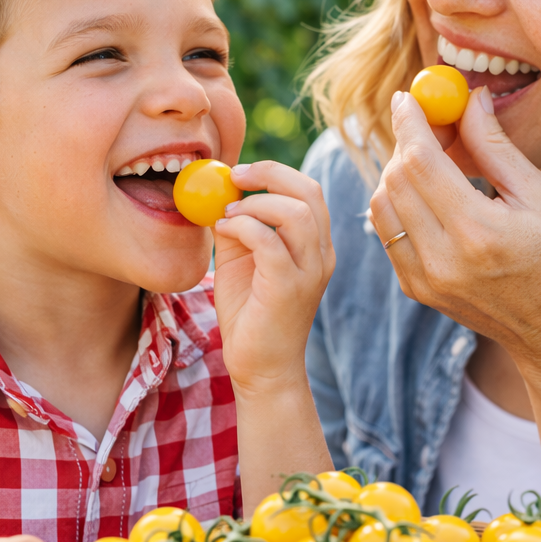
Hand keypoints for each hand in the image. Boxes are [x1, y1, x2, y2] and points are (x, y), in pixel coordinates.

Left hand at [212, 161, 334, 392]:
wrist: (261, 369)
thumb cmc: (251, 315)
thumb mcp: (241, 261)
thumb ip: (237, 226)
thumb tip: (219, 193)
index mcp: (315, 245)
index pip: (308, 191)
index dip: (275, 172)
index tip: (240, 172)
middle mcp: (321, 255)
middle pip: (309, 193)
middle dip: (270, 174)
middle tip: (234, 176)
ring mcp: (310, 272)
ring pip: (295, 213)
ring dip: (256, 202)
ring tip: (228, 213)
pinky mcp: (290, 288)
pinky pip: (270, 242)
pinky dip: (244, 226)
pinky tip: (224, 231)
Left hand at [369, 87, 540, 376]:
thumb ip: (495, 147)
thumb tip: (470, 99)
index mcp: (479, 233)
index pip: (421, 162)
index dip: (410, 122)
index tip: (409, 96)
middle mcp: (442, 260)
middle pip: (395, 180)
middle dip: (405, 142)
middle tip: (428, 123)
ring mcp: (424, 280)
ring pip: (381, 205)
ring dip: (397, 172)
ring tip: (432, 159)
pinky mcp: (416, 290)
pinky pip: (387, 232)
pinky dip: (398, 203)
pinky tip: (428, 194)